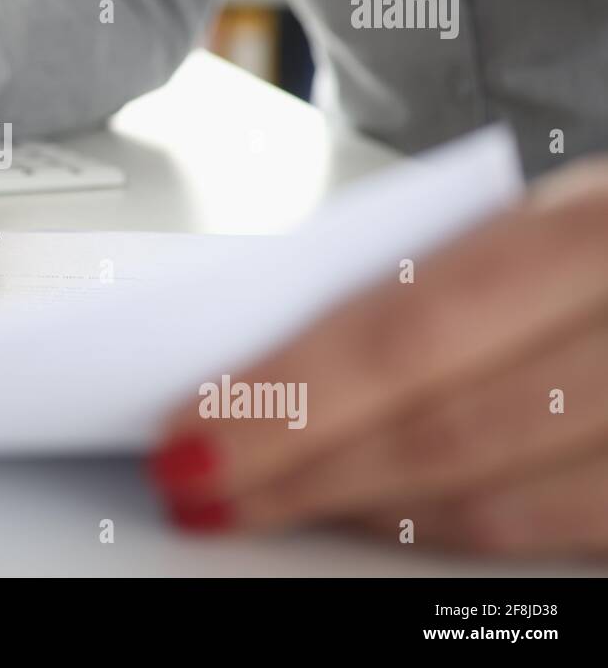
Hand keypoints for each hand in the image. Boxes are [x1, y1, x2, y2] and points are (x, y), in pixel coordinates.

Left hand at [151, 158, 607, 556]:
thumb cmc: (575, 240)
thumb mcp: (507, 221)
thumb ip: (409, 285)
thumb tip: (255, 362)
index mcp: (587, 231)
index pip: (412, 326)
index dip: (289, 393)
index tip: (188, 432)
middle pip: (447, 428)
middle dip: (298, 468)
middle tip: (200, 484)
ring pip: (488, 499)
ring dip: (350, 506)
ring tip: (255, 501)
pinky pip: (540, 535)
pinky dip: (432, 528)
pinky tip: (360, 511)